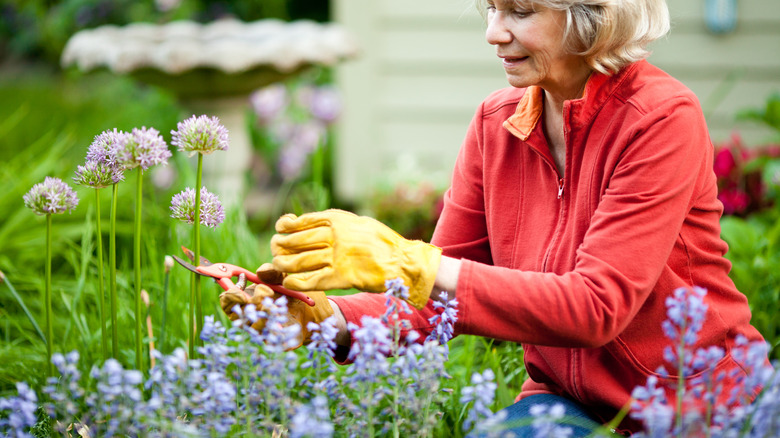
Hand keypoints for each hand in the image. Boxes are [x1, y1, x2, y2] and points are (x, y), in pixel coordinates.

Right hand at [219, 277, 333, 348]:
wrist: (313, 312)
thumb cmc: (293, 294)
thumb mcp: (284, 278)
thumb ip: (272, 272)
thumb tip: (260, 273)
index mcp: (246, 300)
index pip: (226, 301)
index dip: (231, 294)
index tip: (244, 283)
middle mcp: (249, 317)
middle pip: (237, 314)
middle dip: (251, 301)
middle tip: (267, 292)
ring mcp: (259, 331)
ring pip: (252, 325)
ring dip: (265, 311)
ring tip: (278, 304)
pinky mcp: (273, 342)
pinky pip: (268, 337)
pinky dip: (276, 325)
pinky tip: (284, 317)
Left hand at [270, 209, 441, 308]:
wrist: (402, 261)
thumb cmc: (381, 242)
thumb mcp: (358, 222)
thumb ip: (336, 223)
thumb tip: (308, 223)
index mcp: (338, 220)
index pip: (303, 221)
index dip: (286, 225)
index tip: (280, 228)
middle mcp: (335, 236)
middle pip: (296, 241)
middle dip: (281, 246)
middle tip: (275, 249)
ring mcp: (337, 257)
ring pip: (299, 261)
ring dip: (283, 264)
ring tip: (278, 265)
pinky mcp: (341, 277)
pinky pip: (310, 280)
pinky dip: (295, 281)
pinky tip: (288, 281)